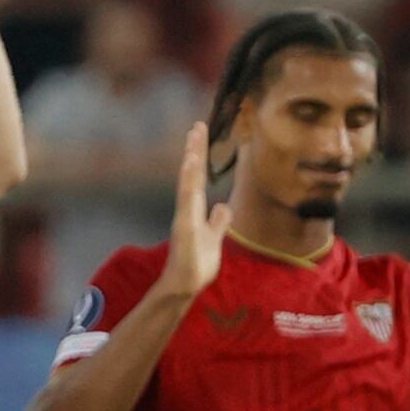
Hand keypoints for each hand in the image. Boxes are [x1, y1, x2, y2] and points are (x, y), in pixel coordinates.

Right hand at [162, 122, 226, 299]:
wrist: (185, 285)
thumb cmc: (197, 265)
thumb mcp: (213, 238)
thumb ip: (218, 221)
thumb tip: (224, 206)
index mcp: (195, 210)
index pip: (198, 178)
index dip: (200, 156)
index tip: (200, 134)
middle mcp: (188, 209)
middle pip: (192, 174)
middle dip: (195, 149)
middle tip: (198, 125)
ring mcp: (185, 216)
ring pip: (189, 182)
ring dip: (192, 159)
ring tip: (194, 137)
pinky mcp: (185, 225)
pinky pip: (187, 199)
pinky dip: (189, 180)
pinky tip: (191, 163)